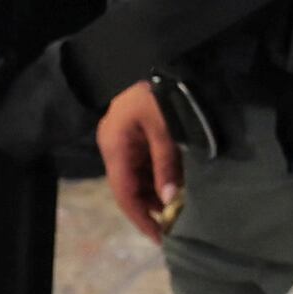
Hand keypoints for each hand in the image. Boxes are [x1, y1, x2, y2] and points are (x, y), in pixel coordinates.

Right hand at [95, 81, 183, 240]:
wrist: (155, 56)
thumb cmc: (158, 92)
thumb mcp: (165, 128)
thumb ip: (166, 164)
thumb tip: (170, 199)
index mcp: (115, 147)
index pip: (124, 194)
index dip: (141, 218)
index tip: (159, 237)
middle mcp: (114, 148)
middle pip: (129, 188)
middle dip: (150, 209)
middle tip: (175, 228)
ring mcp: (124, 141)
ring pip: (138, 178)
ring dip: (155, 194)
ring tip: (178, 212)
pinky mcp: (135, 135)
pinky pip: (144, 164)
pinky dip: (158, 178)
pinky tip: (174, 188)